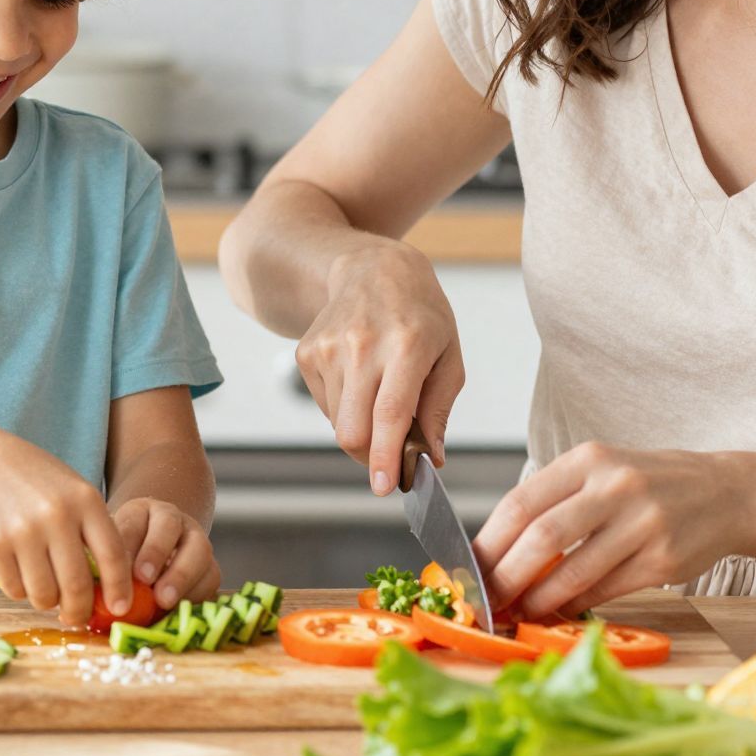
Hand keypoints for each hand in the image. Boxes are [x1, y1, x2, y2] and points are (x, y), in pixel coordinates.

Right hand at [0, 426, 131, 628]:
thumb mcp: (72, 491)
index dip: (119, 590)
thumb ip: (91, 530)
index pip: (113, 556)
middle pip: (77, 585)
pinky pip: (14, 589)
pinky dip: (20, 592)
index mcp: (85, 500)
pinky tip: (19, 575)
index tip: (119, 608)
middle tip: (76, 617)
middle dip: (79, 611)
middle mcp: (57, 515)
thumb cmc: (33, 480)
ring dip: (46, 602)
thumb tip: (108, 585)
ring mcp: (23, 531)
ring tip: (43, 591)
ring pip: (44, 594)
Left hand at [112, 498, 220, 609]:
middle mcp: (171, 519)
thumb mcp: (112, 554)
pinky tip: (179, 608)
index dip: (128, 545)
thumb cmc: (125, 560)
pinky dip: (196, 593)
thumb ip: (110, 567)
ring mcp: (195, 539)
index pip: (134, 522)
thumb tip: (104, 591)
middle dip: (156, 553)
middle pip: (168, 527)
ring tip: (164, 600)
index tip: (130, 571)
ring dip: (181, 577)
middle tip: (145, 579)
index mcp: (140, 512)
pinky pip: (210, 577)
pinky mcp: (209, 566)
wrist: (153, 559)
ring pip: (198, 549)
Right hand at [294, 243, 461, 496]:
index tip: (385, 486)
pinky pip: (326, 406)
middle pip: (353, 429)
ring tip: (379, 397)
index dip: (386, 455)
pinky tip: (360, 380)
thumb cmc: (420, 315)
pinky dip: (345, 409)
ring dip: (361, 429)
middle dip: (372, 456)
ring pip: (338, 423)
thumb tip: (432, 458)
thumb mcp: (448, 355)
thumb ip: (440, 409)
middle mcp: (362, 345)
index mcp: (407, 345)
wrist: (372, 269)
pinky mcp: (307, 353)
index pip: (390, 413)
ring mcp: (328, 347)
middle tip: (390, 458)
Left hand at [473, 441, 740, 615]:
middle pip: (542, 535)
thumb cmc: (648, 485)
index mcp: (589, 459)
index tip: (469, 567)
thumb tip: (499, 551)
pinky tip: (561, 609)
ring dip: (539, 597)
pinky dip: (577, 603)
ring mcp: (643, 523)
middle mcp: (615, 486)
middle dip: (505, 575)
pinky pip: (607, 589)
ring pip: (574, 569)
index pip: (522, 501)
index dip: (489, 540)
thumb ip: (555, 502)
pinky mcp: (665, 559)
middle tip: (487, 599)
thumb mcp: (601, 472)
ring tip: (519, 610)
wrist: (725, 493)